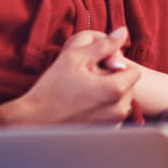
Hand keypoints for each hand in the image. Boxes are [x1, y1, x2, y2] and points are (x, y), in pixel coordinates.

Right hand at [0, 27, 141, 125]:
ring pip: (122, 101)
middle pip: (129, 86)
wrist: (33, 120)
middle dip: (114, 79)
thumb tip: (123, 32)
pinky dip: (104, 109)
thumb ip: (103, 44)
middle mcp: (118, 110)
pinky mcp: (105, 135)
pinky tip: (84, 106)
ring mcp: (112, 125)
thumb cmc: (51, 88)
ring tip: (85, 92)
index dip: (117, 64)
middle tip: (89, 78)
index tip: (98, 66)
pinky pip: (113, 115)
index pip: (134, 70)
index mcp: (115, 90)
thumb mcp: (75, 58)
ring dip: (110, 94)